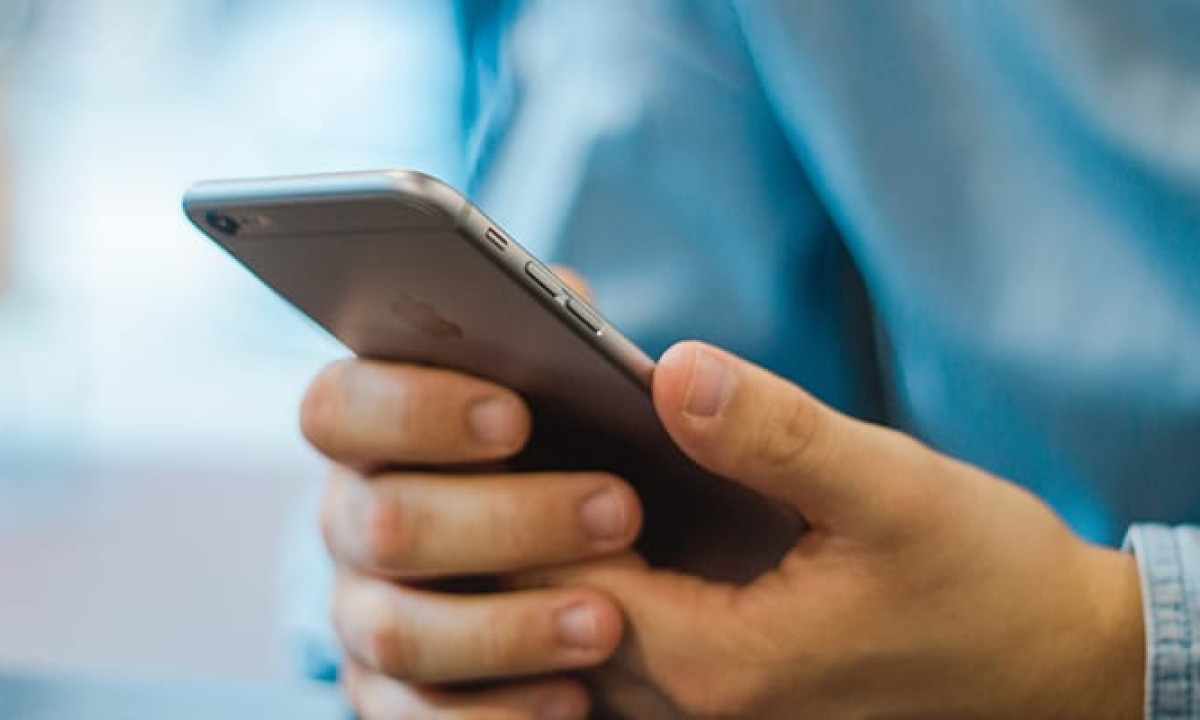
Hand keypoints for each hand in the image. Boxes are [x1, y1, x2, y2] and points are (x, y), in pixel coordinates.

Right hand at [304, 357, 642, 718]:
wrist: (622, 546)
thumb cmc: (588, 438)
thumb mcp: (606, 386)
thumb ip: (631, 362)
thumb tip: (686, 378)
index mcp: (374, 423)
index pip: (340, 409)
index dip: (413, 411)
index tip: (517, 420)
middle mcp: (354, 517)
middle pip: (379, 523)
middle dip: (502, 522)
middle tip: (620, 510)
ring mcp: (366, 611)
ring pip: (395, 631)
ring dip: (503, 630)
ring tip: (608, 622)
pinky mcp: (392, 695)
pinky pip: (414, 719)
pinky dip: (492, 714)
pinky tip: (574, 698)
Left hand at [519, 342, 1145, 718]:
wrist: (1055, 663)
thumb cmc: (986, 580)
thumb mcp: (889, 489)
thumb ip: (774, 434)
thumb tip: (672, 369)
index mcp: (716, 664)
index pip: (558, 580)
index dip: (525, 490)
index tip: (513, 401)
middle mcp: (691, 705)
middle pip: (548, 611)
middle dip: (521, 516)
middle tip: (508, 413)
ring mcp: (703, 709)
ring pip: (575, 628)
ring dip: (552, 547)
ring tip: (546, 446)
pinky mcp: (722, 691)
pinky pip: (619, 637)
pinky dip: (597, 571)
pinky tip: (608, 500)